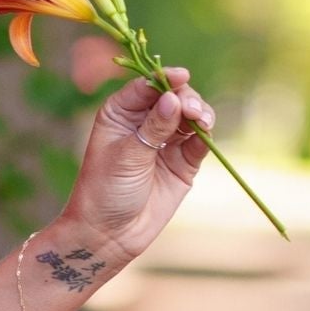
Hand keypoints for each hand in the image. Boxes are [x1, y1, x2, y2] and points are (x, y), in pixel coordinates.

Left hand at [66, 67, 214, 266]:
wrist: (109, 234)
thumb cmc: (105, 191)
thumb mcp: (126, 155)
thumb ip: (153, 127)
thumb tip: (174, 98)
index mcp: (119, 114)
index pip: (146, 86)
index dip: (164, 78)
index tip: (182, 77)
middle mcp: (143, 123)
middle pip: (173, 97)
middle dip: (186, 98)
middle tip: (192, 111)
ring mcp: (164, 141)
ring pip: (189, 116)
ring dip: (199, 113)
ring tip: (201, 121)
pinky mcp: (182, 162)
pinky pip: (198, 140)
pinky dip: (204, 134)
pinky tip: (204, 133)